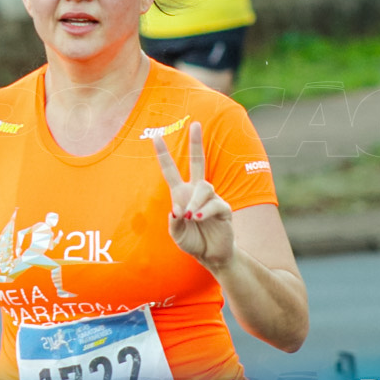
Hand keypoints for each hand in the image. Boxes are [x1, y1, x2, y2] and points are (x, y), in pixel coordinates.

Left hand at [153, 122, 235, 270]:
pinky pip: (215, 203)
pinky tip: (197, 218)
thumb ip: (174, 223)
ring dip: (195, 201)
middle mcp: (196, 191)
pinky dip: (204, 210)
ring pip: (204, 186)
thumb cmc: (192, 241)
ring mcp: (211, 198)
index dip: (163, 154)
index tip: (156, 136)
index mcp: (181, 193)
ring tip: (190, 216)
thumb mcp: (177, 234)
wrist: (211, 255)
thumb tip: (176, 209)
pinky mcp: (224, 208)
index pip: (170, 170)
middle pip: (198, 161)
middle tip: (195, 124)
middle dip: (196, 143)